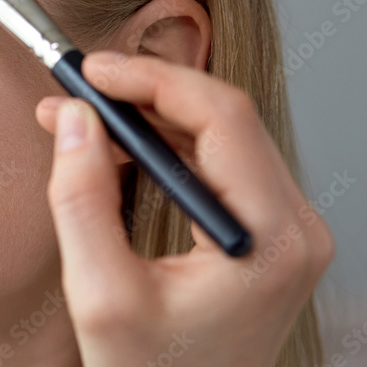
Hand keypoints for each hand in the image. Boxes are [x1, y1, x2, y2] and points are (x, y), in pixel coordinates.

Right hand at [35, 51, 333, 366]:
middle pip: (225, 117)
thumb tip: (72, 118)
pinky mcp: (264, 233)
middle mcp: (294, 227)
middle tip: (79, 87)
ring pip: (218, 134)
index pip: (222, 118)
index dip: (151, 81)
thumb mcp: (100, 294)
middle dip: (145, 92)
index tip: (92, 72)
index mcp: (271, 240)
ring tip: (83, 116)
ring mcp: (284, 230)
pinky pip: (216, 162)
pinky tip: (116, 145)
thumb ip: (81, 199)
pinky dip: (163, 145)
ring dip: (149, 116)